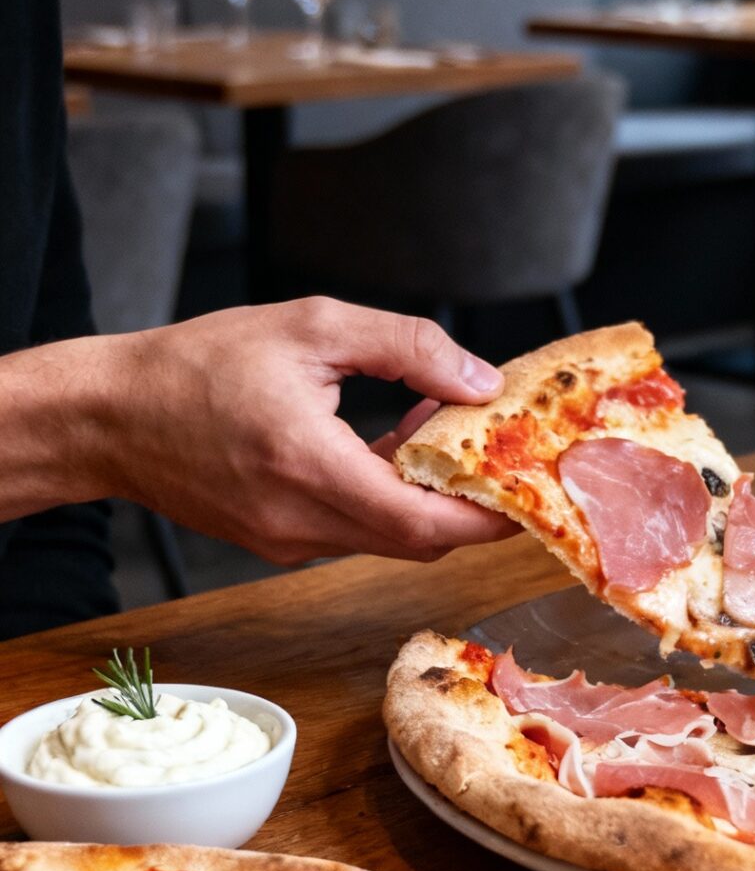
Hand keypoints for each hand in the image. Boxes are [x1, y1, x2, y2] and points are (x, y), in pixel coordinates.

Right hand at [84, 298, 516, 564]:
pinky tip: (383, 443)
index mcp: (311, 468)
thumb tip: (480, 382)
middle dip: (466, 503)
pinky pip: (351, 531)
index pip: (425, 524)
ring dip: (423, 494)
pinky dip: (383, 497)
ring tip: (431, 427)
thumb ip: (408, 349)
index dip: (487, 516)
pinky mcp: (274, 543)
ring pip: (385, 537)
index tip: (527, 490)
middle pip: (416, 540)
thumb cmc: (198, 364)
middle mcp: (300, 523)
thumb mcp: (312, 327)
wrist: (110, 415)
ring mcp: (286, 542)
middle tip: (496, 452)